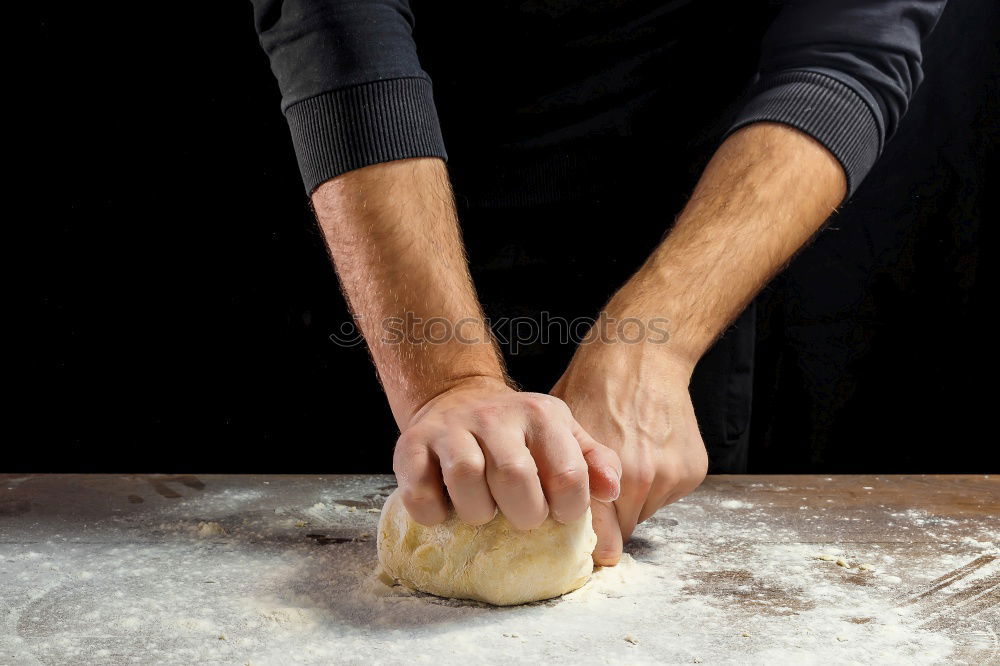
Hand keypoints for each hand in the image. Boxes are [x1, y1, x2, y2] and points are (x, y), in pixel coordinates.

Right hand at [393, 376, 621, 529]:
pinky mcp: (411, 445)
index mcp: (541, 415)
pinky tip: (445, 510)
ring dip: (478, 513)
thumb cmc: (518, 433)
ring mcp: (451, 428)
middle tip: (520, 517)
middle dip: (524, 513)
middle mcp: (495, 416)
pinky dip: (432, 513)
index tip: (557, 515)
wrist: (457, 398)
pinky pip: (419, 492)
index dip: (568, 510)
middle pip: (515, 477)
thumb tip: (611, 491)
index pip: (568, 475)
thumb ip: (594, 462)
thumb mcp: (563, 436)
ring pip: (466, 478)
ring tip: (483, 512)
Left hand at [551, 340, 707, 565]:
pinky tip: (645, 451)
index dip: (590, 543)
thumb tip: (539, 513)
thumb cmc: (591, 387)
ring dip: (633, 500)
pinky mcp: (693, 470)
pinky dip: (656, 482)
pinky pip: (667, 493)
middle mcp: (640, 480)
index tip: (587, 550)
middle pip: (622, 529)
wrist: (641, 355)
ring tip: (624, 461)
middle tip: (597, 495)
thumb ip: (558, 477)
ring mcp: (670, 476)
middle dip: (609, 518)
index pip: (598, 535)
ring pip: (645, 511)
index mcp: (600, 475)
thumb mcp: (558, 432)